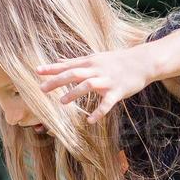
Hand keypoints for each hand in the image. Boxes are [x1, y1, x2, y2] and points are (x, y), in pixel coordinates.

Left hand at [36, 47, 155, 123]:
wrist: (143, 62)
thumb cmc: (116, 60)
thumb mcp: (95, 58)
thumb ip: (76, 62)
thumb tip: (58, 61)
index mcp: (90, 62)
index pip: (67, 65)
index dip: (52, 68)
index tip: (36, 71)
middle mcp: (96, 70)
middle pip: (74, 74)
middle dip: (57, 81)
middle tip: (42, 89)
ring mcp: (107, 80)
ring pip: (88, 85)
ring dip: (75, 93)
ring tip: (62, 102)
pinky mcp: (118, 91)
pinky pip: (107, 103)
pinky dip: (99, 112)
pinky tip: (90, 121)